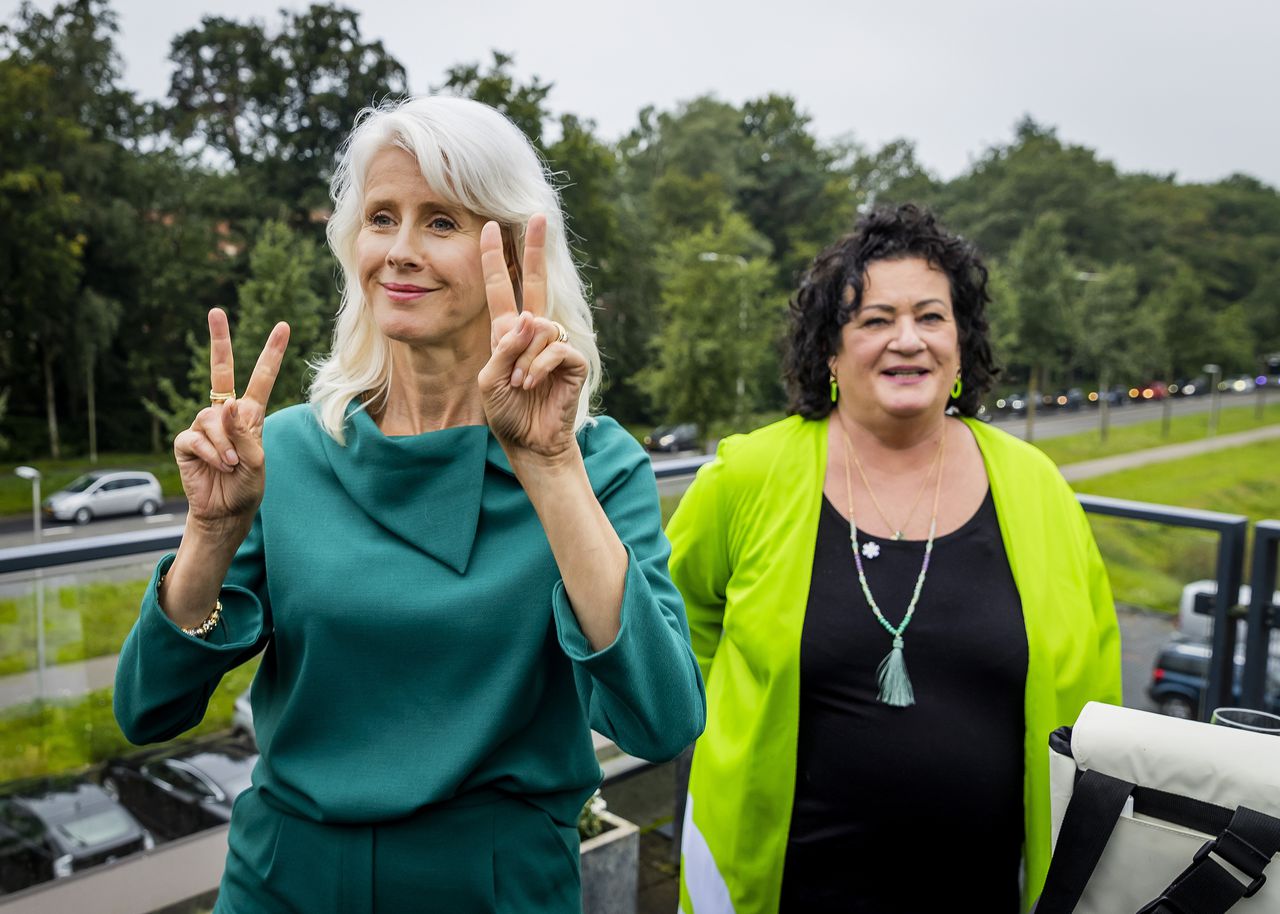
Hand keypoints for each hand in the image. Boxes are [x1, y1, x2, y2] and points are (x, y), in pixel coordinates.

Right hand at [173, 308, 289, 537]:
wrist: (225, 511)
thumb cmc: (246, 486)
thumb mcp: (257, 462)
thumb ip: (245, 434)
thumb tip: (229, 405)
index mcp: (250, 415)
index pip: (261, 378)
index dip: (272, 353)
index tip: (283, 326)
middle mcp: (226, 415)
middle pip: (220, 371)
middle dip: (219, 341)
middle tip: (216, 311)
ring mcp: (204, 427)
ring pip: (212, 420)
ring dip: (224, 445)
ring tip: (231, 465)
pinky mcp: (186, 442)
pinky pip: (196, 438)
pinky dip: (211, 454)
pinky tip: (217, 466)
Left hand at [477, 215, 587, 462]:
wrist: (530, 442)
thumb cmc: (507, 412)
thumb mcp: (490, 379)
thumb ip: (504, 348)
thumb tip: (531, 320)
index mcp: (508, 333)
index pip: (501, 288)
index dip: (494, 258)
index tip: (490, 227)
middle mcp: (534, 332)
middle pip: (536, 281)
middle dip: (534, 248)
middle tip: (537, 216)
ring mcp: (555, 344)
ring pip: (540, 328)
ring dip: (525, 358)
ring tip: (521, 384)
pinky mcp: (574, 360)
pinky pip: (555, 348)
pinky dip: (539, 366)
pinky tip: (534, 384)